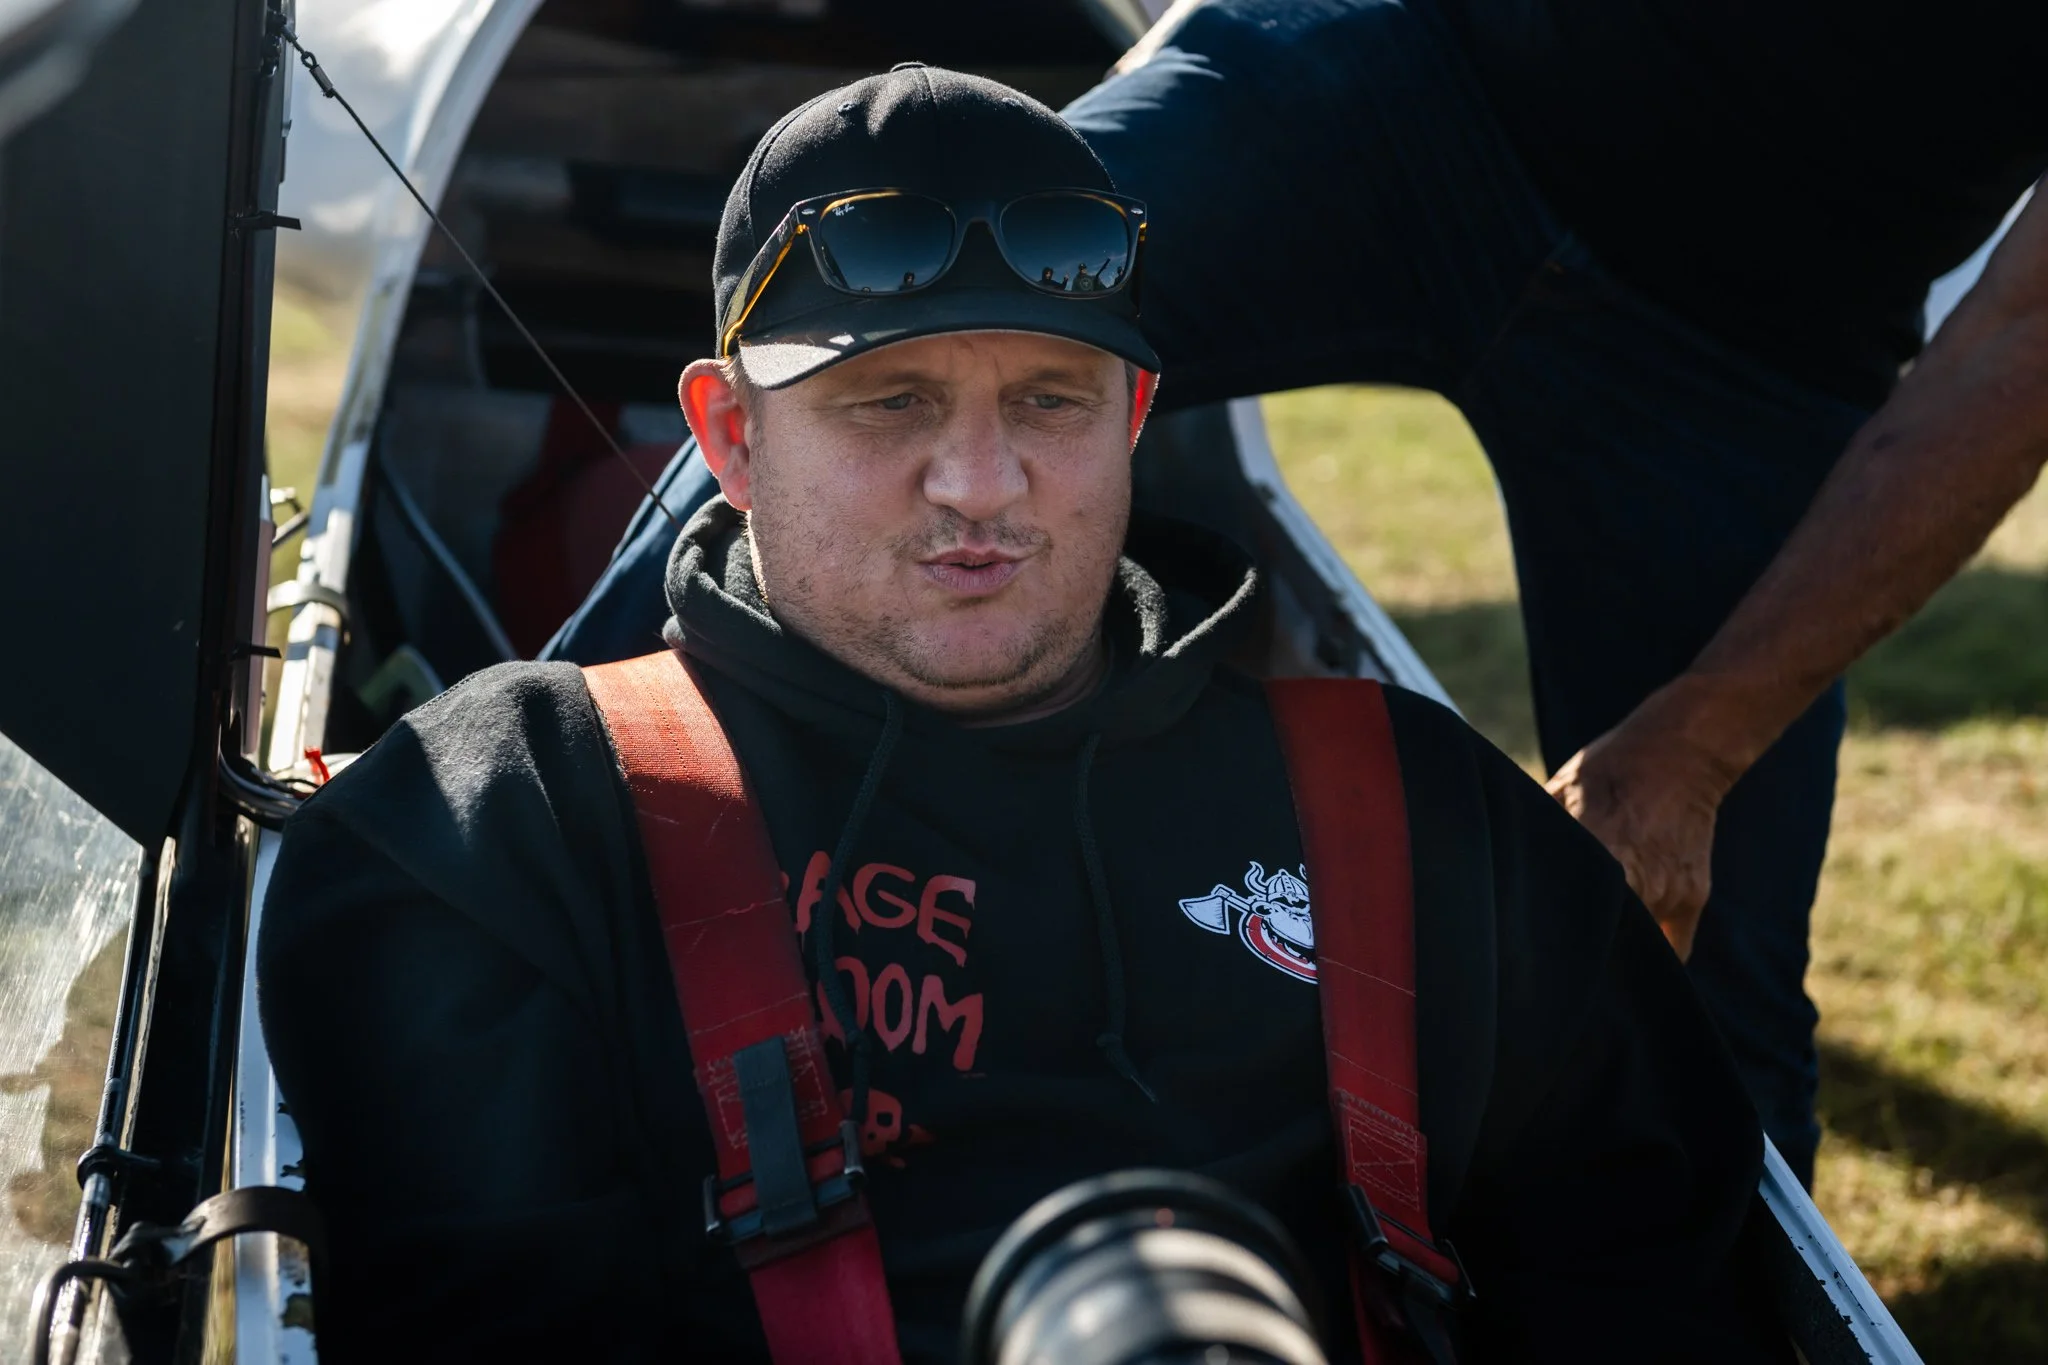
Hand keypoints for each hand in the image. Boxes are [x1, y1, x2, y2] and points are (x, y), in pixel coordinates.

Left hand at [1544, 689, 1747, 959]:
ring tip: (1588, 949)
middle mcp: (1639, 882)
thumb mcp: (1556, 792)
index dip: (1546, 940)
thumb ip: (1538, 834)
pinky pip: (1673, 949)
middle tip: (1553, 958)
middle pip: (1601, 943)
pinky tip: (1626, 956)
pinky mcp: (1693, 898)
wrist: (1680, 753)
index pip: (1567, 919)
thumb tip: (1501, 865)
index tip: (1527, 950)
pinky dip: (1649, 953)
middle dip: (1576, 952)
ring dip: (1612, 949)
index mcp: (1599, 855)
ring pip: (1634, 946)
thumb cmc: (1609, 769)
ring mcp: (1670, 893)